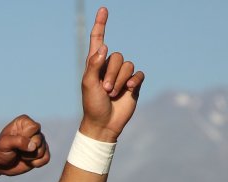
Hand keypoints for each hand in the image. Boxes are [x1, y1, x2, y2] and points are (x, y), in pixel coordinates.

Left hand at [0, 115, 49, 175]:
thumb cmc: (0, 151)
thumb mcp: (4, 144)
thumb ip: (18, 141)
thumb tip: (34, 146)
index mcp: (24, 122)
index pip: (34, 127)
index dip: (26, 137)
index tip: (15, 140)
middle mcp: (33, 130)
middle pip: (39, 139)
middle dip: (28, 149)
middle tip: (17, 150)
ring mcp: (38, 141)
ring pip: (42, 150)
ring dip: (30, 157)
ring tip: (21, 155)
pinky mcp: (42, 153)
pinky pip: (46, 158)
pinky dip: (37, 163)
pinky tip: (29, 162)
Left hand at [79, 7, 144, 141]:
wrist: (104, 123)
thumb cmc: (92, 104)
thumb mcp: (88, 84)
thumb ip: (94, 65)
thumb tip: (104, 47)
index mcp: (95, 64)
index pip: (98, 40)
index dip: (101, 25)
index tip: (103, 9)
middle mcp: (109, 67)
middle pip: (117, 57)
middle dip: (111, 74)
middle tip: (105, 90)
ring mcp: (122, 75)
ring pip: (128, 65)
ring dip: (120, 80)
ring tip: (112, 94)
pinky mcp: (133, 84)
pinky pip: (139, 73)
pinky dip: (134, 81)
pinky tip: (129, 90)